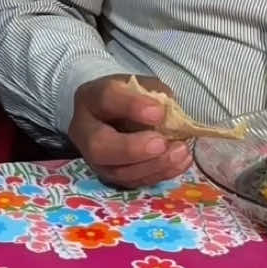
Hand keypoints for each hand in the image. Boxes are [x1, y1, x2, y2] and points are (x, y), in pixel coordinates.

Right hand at [69, 75, 191, 189]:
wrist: (122, 116)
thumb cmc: (133, 97)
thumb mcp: (143, 85)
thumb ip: (155, 96)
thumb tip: (170, 116)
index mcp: (91, 98)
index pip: (105, 99)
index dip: (132, 106)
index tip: (159, 112)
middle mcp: (85, 131)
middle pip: (98, 145)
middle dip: (132, 149)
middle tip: (161, 143)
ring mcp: (95, 159)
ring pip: (117, 171)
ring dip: (153, 165)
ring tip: (181, 152)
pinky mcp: (112, 176)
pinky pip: (133, 182)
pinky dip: (160, 174)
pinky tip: (180, 162)